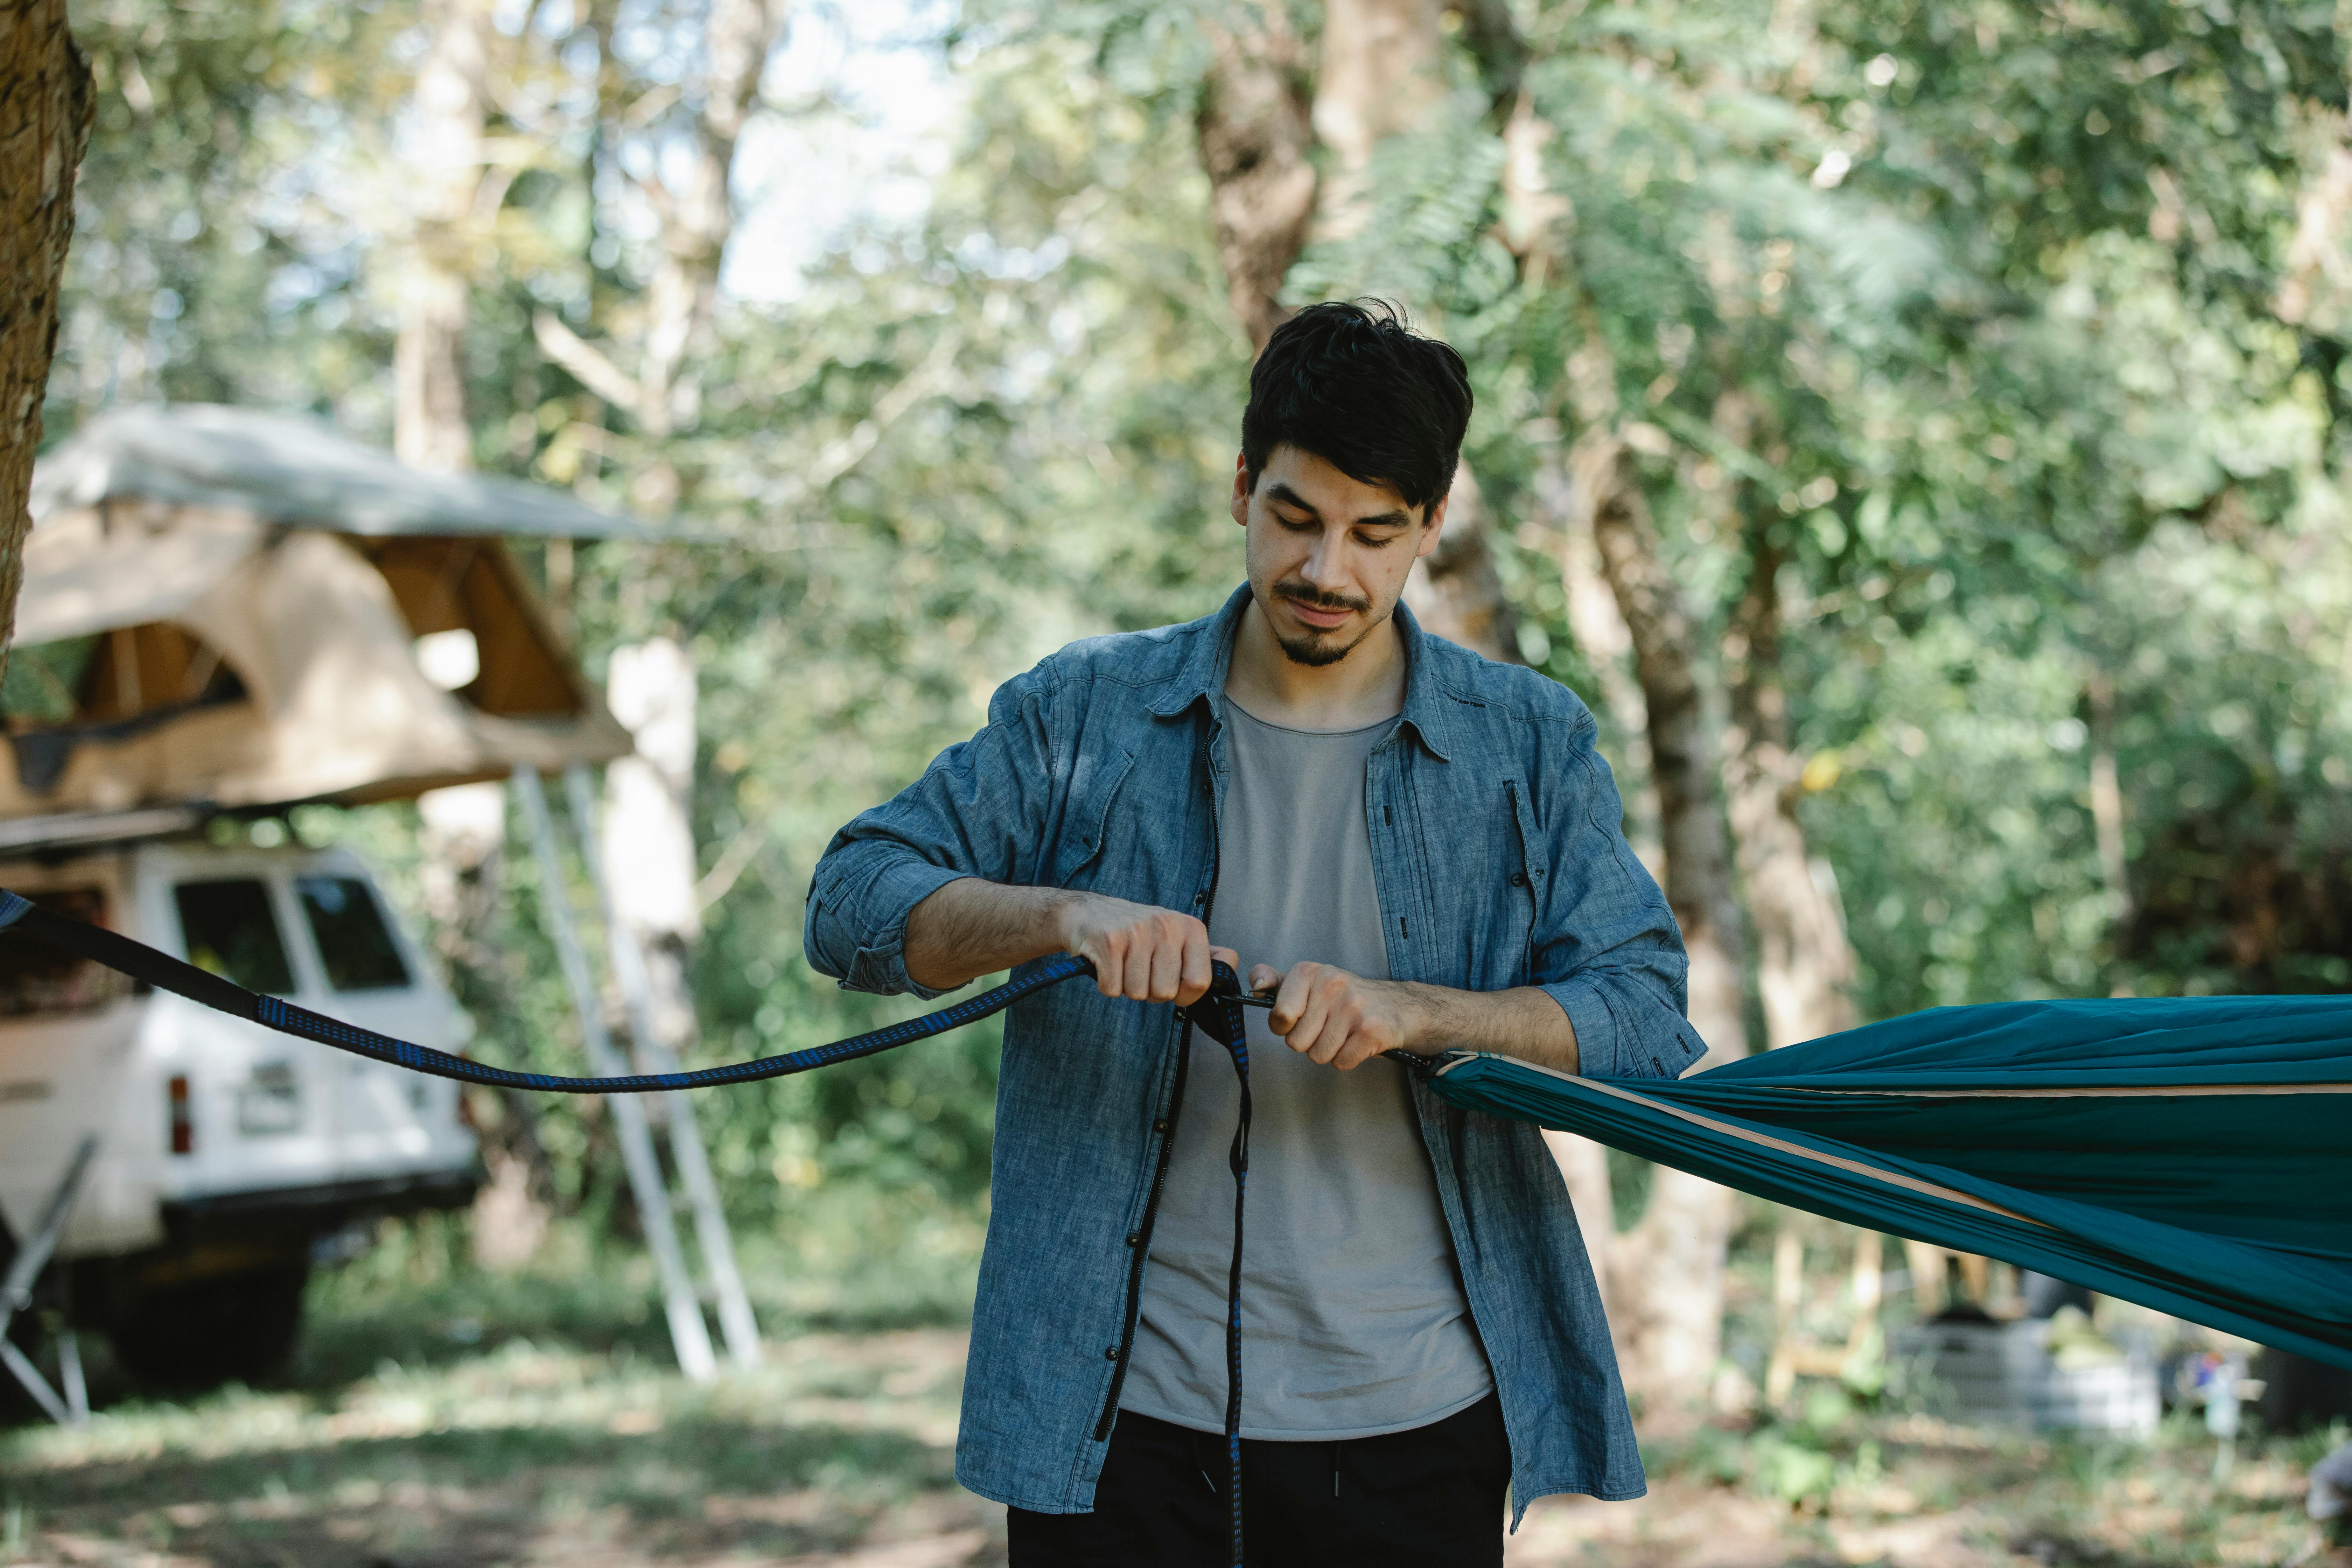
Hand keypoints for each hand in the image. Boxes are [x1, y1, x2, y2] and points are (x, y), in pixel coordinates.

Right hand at [1055, 892, 1238, 1006]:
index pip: (1200, 982)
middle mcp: (1166, 926)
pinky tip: (1107, 963)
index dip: (1184, 994)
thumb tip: (1231, 963)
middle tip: (1140, 968)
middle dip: (1150, 991)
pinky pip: (1112, 989)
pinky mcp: (1108, 942)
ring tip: (1123, 963)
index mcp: (1190, 928)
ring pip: (1138, 994)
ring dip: (1127, 987)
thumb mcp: (1177, 934)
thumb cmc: (1137, 931)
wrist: (1088, 913)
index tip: (1172, 984)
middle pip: (1166, 992)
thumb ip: (1205, 954)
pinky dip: (1107, 984)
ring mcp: (1137, 933)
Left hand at [1251, 961, 1423, 1070]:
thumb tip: (1255, 984)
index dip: (1286, 1026)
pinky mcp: (1371, 1030)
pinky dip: (1349, 1059)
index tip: (1300, 1019)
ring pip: (1318, 1055)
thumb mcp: (1311, 982)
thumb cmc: (1346, 999)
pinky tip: (1358, 1042)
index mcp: (1310, 972)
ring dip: (1330, 1052)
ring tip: (1345, 1033)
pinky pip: (1341, 1062)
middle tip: (1329, 1027)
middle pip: (1296, 1042)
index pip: (1279, 1015)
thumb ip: (1277, 983)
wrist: (1398, 1007)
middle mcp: (1331, 984)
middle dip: (1310, 1042)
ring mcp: (1353, 1007)